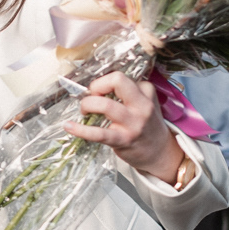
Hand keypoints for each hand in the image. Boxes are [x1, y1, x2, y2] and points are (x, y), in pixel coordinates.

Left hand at [64, 72, 185, 184]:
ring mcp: (133, 123)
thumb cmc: (146, 124)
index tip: (100, 91)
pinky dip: (80, 130)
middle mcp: (142, 105)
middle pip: (117, 80)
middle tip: (92, 95)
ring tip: (84, 111)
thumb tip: (95, 87)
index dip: (105, 82)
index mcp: (146, 92)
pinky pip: (98, 133)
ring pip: (105, 105)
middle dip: (97, 85)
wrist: (159, 152)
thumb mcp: (144, 103)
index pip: (120, 77)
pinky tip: (69, 127)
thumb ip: (127, 93)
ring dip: (88, 104)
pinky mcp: (123, 139)